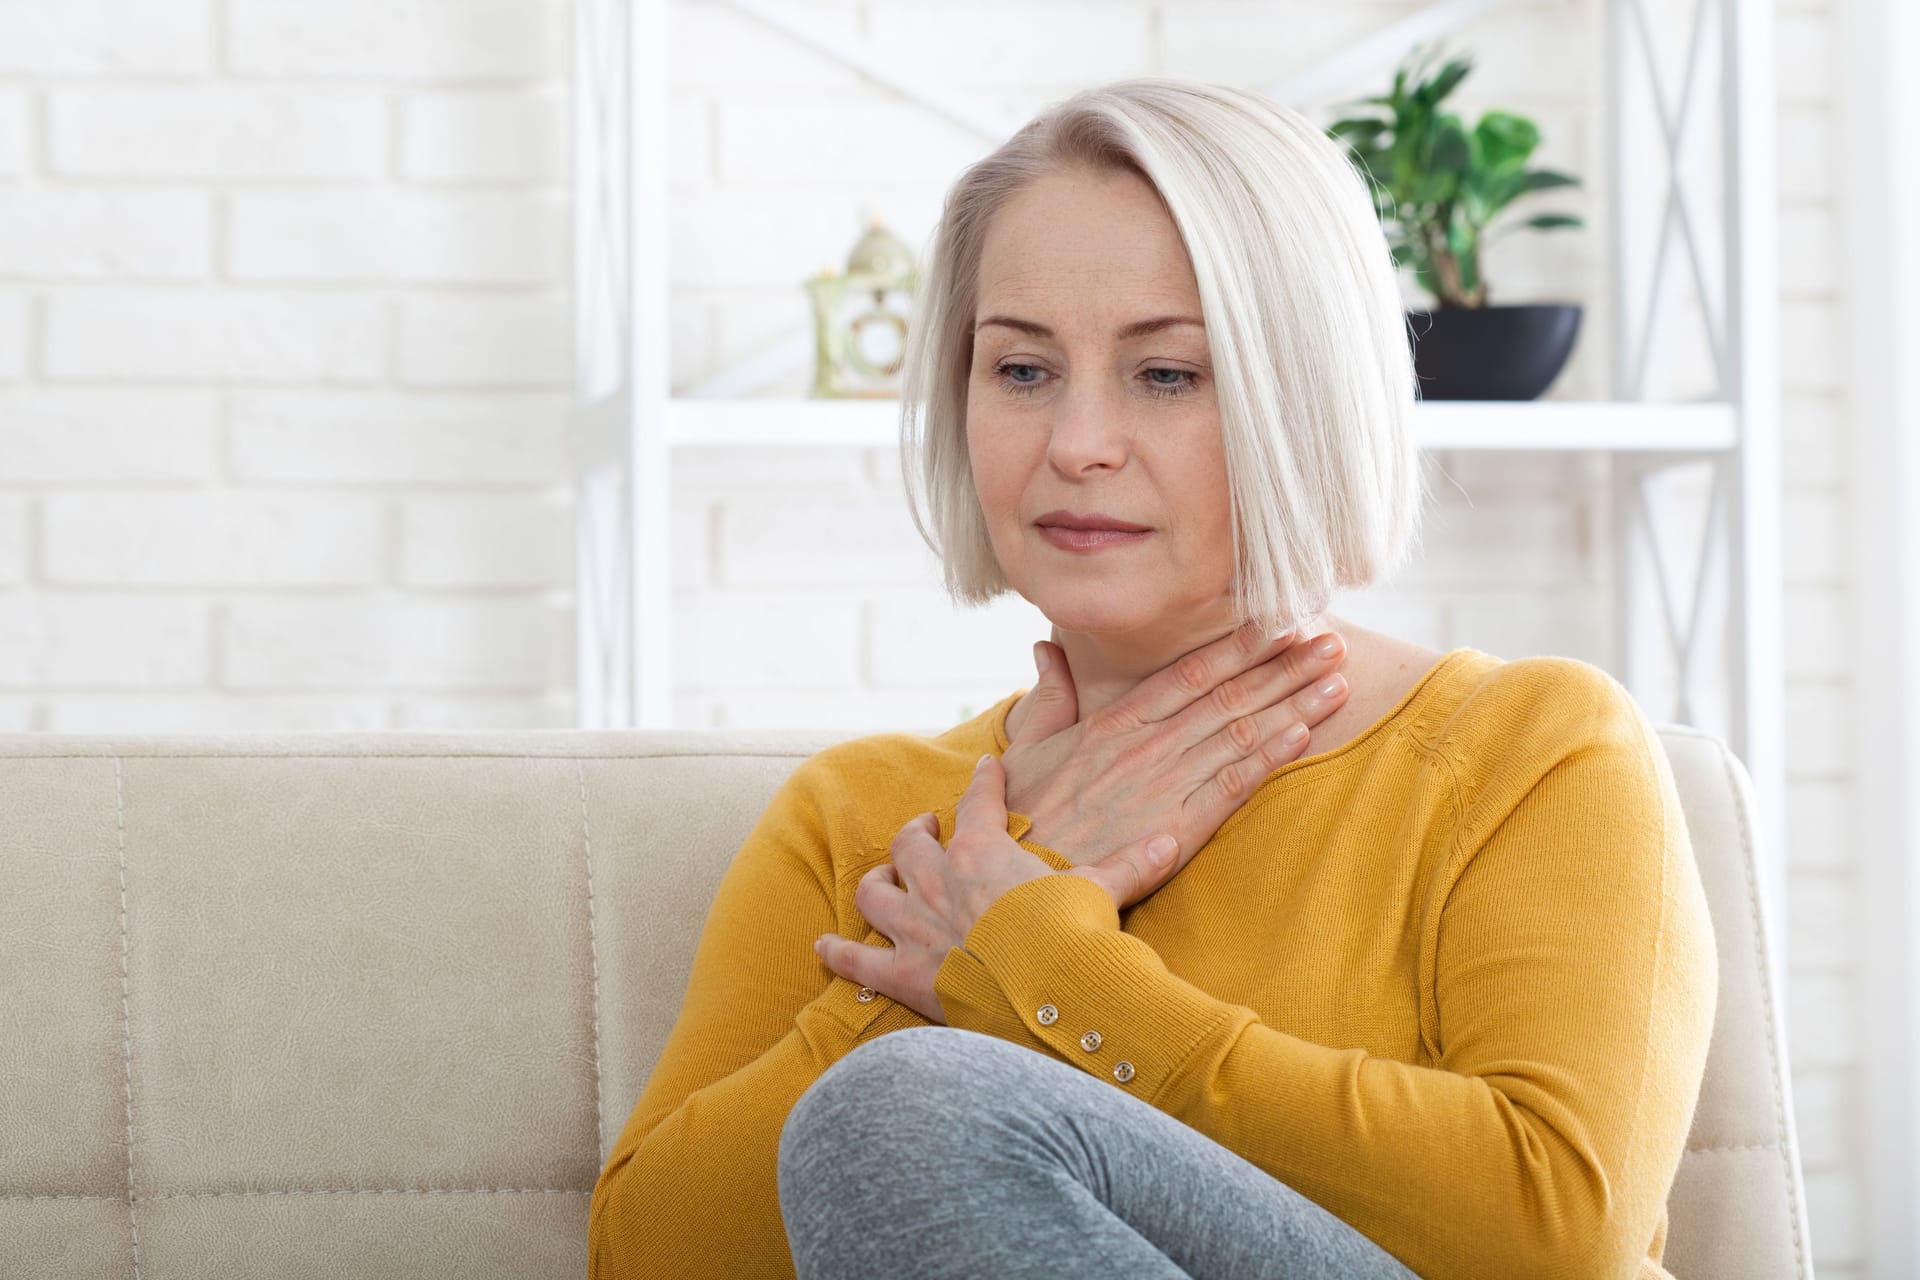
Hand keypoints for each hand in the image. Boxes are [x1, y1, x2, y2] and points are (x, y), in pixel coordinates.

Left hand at [814, 751, 1182, 1023]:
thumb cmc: (1072, 938)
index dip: (984, 781)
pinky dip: (837, 955)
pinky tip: (824, 949)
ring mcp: (914, 927)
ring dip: (879, 881)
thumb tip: (1174, 838)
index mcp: (983, 852)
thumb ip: (1130, 865)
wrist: (1044, 997)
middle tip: (926, 830)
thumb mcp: (1102, 892)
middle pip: (911, 843)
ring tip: (886, 878)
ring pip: (876, 890)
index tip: (987, 767)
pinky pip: (855, 961)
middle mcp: (939, 881)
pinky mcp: (901, 975)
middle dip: (917, 833)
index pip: (980, 801)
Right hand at [1001, 621, 1349, 889]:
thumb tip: (1047, 648)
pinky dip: (1270, 758)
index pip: (1187, 673)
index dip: (1237, 646)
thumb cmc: (1016, 816)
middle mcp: (1144, 746)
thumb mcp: (1025, 747)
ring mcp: (1162, 787)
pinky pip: (1231, 787)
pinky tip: (1305, 734)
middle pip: (1227, 696)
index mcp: (1112, 723)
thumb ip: (1048, 695)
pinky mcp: (1174, 831)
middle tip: (1331, 640)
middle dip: (1283, 666)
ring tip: (1338, 678)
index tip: (1278, 622)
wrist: (1014, 881)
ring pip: (1240, 734)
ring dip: (1293, 703)